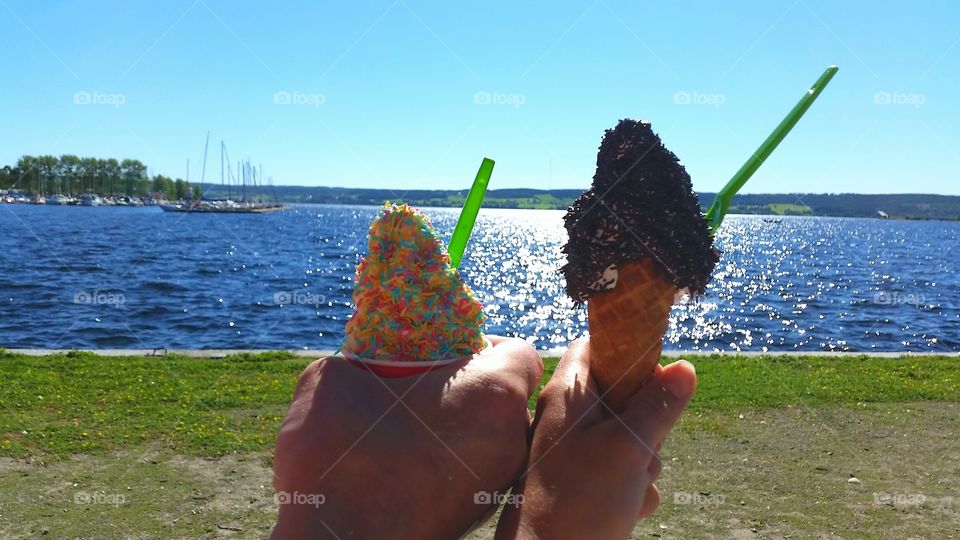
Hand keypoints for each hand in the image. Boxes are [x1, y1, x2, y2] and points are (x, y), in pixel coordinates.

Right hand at [271, 336, 542, 539]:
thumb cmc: (338, 453)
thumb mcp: (335, 376)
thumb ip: (367, 361)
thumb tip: (364, 365)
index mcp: (496, 392)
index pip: (519, 353)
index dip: (484, 346)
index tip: (445, 354)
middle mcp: (513, 437)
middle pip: (508, 397)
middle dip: (471, 389)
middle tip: (424, 391)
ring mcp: (500, 482)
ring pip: (495, 437)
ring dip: (462, 428)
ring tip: (413, 431)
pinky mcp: (479, 514)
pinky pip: (478, 472)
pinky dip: (453, 462)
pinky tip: (410, 465)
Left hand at [497, 338, 695, 539]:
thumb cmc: (579, 501)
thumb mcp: (628, 448)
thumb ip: (657, 406)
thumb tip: (685, 367)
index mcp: (569, 396)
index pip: (595, 347)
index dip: (629, 352)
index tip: (657, 374)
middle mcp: (570, 419)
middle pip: (623, 394)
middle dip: (647, 421)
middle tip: (643, 444)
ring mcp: (578, 452)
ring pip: (631, 437)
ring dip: (645, 461)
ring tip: (631, 482)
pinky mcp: (588, 483)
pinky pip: (626, 471)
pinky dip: (635, 487)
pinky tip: (628, 506)